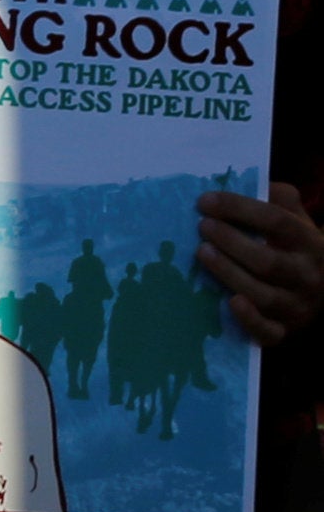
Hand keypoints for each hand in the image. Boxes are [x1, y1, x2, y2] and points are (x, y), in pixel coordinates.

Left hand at [200, 181, 323, 347]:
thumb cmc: (297, 248)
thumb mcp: (297, 219)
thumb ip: (280, 198)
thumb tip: (254, 180)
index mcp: (310, 243)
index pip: (276, 222)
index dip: (240, 209)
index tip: (206, 201)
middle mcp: (307, 276)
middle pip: (268, 261)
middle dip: (232, 242)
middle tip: (201, 226)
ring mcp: (297, 306)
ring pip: (263, 294)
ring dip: (230, 274)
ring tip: (202, 252)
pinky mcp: (285, 331)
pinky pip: (269, 332)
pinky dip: (250, 320)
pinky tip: (231, 302)